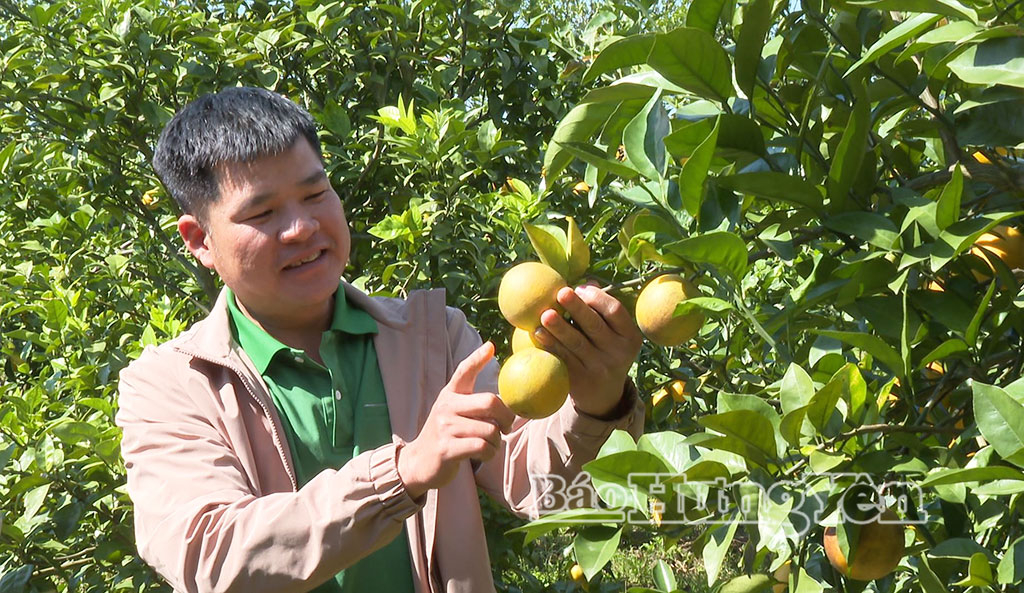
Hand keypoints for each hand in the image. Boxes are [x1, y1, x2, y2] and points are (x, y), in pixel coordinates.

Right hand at [397, 342, 515, 498]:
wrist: (419, 462)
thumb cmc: (446, 434)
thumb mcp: (453, 411)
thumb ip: (473, 400)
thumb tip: (499, 391)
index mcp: (450, 395)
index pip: (464, 371)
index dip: (477, 359)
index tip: (490, 347)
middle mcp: (447, 407)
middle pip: (490, 402)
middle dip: (507, 417)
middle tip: (507, 426)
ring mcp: (446, 428)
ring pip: (491, 430)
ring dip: (497, 441)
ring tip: (489, 444)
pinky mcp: (448, 449)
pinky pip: (483, 447)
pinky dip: (490, 453)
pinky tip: (484, 454)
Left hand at [534, 284, 642, 417]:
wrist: (604, 395)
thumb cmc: (605, 350)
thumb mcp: (613, 334)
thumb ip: (601, 309)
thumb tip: (586, 281)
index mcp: (629, 336)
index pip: (615, 311)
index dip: (596, 297)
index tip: (579, 288)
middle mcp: (618, 352)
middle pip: (595, 326)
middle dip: (577, 308)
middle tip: (561, 292)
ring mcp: (599, 368)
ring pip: (576, 344)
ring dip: (559, 328)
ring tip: (545, 314)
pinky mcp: (581, 380)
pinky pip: (563, 358)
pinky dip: (550, 345)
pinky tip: (538, 333)